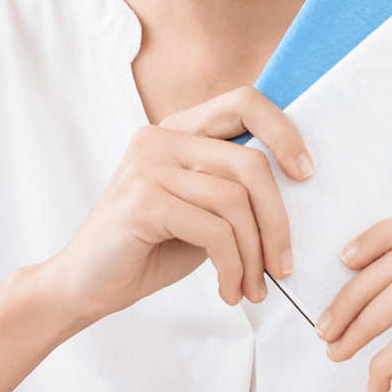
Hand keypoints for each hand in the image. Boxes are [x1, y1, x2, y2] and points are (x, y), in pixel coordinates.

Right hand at [48, 87, 312, 321]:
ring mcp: (147, 165)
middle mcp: (160, 137)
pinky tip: (228, 290)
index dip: (284, 131)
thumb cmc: (150, 248)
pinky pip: (214, 231)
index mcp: (178, 130)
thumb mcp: (202, 209)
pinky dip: (232, 267)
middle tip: (283, 265)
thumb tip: (300, 185)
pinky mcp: (142, 201)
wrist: (83, 286)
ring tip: (252, 287)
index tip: (307, 174)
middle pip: (250, 162)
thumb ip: (236, 188)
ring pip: (235, 201)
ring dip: (254, 254)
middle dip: (277, 220)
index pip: (244, 102)